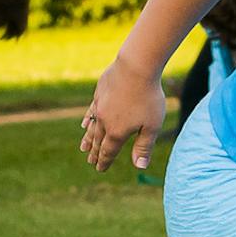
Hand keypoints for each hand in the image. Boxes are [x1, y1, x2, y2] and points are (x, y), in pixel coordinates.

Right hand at [81, 57, 165, 171]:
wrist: (136, 67)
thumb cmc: (148, 97)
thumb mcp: (151, 126)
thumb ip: (144, 146)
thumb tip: (140, 167)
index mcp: (117, 132)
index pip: (108, 151)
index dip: (104, 161)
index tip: (100, 169)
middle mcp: (105, 121)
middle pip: (98, 141)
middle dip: (95, 153)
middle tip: (91, 162)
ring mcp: (100, 106)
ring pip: (92, 127)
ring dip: (88, 139)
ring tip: (83, 148)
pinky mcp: (99, 93)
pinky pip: (90, 111)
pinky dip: (87, 120)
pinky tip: (85, 123)